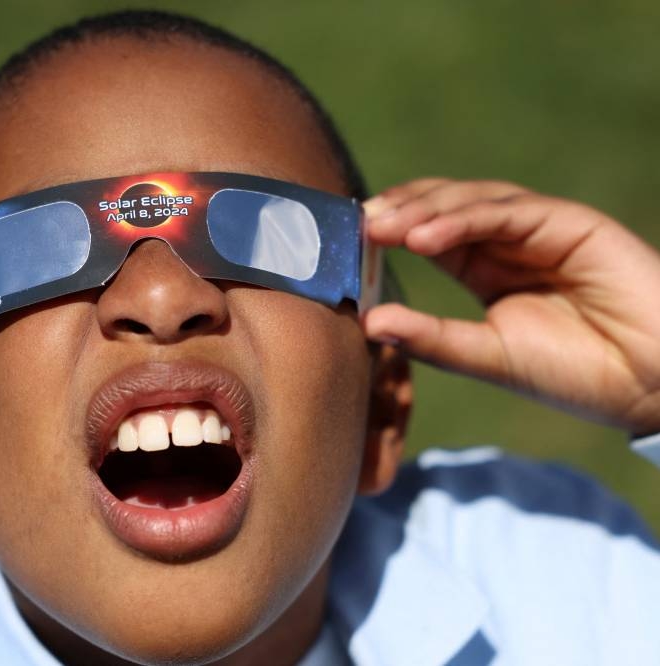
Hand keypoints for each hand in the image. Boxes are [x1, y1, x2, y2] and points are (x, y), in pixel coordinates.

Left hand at [363, 179, 659, 434]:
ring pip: (469, 201)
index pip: (425, 235)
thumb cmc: (574, 373)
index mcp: (484, 268)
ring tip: (381, 227)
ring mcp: (537, 228)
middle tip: (353, 227)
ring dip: (422, 210)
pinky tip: (424, 237)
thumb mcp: (489, 356)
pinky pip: (507, 212)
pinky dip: (463, 219)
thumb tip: (369, 322)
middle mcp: (506, 241)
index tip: (342, 243)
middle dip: (395, 213)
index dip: (386, 233)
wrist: (650, 382)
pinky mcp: (567, 222)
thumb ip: (433, 338)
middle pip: (440, 208)